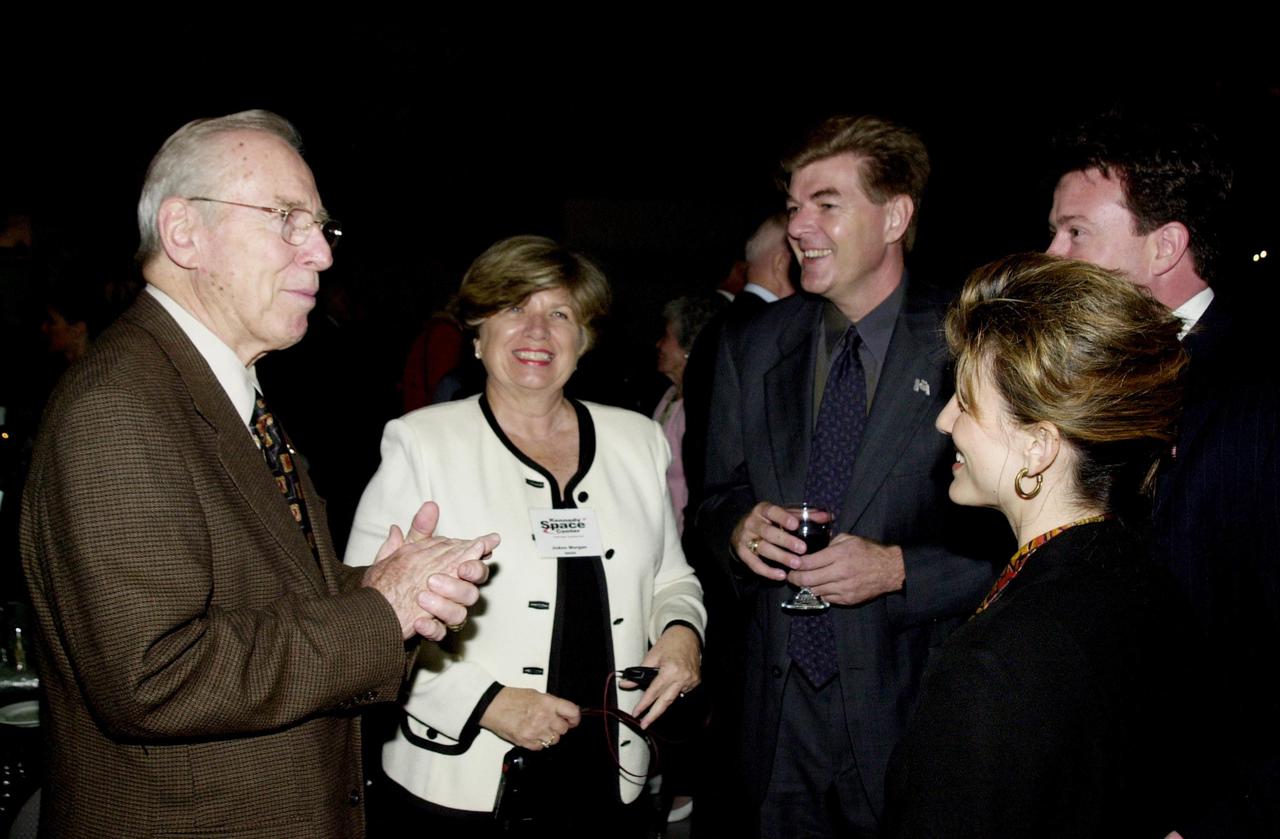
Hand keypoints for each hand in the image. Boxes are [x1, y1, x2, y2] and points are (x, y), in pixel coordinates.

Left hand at [363, 501, 499, 639]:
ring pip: (460, 613)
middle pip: (473, 591)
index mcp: (453, 571)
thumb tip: (429, 506)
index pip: (474, 562)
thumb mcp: (406, 551)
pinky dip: (431, 627)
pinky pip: (440, 633)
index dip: (481, 554)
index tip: (481, 545)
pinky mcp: (434, 630)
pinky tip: (418, 621)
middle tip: (435, 578)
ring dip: (442, 604)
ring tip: (421, 596)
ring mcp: (446, 613)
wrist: (376, 606)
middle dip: (459, 584)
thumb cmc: (399, 575)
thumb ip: (419, 531)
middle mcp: (455, 593)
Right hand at [480, 686, 579, 749]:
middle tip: (552, 723)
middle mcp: (543, 718)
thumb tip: (561, 712)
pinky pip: (540, 747)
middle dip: (560, 727)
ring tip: (539, 728)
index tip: (573, 720)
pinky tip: (532, 734)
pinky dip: (538, 742)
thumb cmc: (510, 698)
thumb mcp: (535, 694)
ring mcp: (535, 731)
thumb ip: (550, 704)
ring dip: (549, 736)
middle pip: (564, 729)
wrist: (492, 706)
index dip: (575, 718)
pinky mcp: (526, 742)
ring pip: (553, 740)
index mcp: (547, 703)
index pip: (572, 712)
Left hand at [626, 625, 700, 728]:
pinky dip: (672, 694)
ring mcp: (691, 681)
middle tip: (644, 725)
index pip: (654, 692)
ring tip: (651, 713)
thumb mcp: (651, 656)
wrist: (687, 635)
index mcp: (671, 670)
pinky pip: (681, 693)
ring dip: (662, 705)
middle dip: (653, 715)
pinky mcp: (695, 682)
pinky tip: (666, 693)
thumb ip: (638, 673)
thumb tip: (625, 684)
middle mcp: (682, 677)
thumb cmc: (670, 643)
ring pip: (673, 698)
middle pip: (666, 702)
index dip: (644, 704)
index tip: (636, 713)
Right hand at [729, 502, 808, 580]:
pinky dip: (768, 571)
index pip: (772, 511)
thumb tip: (827, 517)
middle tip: (803, 549)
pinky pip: (754, 564)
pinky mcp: (742, 553)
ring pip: (763, 548)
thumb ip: (804, 516)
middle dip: (786, 541)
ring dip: (780, 557)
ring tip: (797, 564)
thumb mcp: (783, 515)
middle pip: (768, 532)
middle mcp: (751, 523)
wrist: (741, 531)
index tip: (795, 524)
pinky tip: (782, 575)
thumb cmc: (769, 522)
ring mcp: (745, 539)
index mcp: (762, 510)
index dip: (783, 518)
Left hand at [787, 533, 904, 605]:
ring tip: (803, 581)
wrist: (890, 570)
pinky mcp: (848, 599)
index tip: (791, 563)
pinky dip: (820, 592)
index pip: (808, 562)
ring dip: (807, 586)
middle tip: (791, 576)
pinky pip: (827, 598)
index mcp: (840, 555)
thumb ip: (829, 543)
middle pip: (808, 579)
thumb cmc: (869, 551)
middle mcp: (840, 572)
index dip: (796, 564)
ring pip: (815, 590)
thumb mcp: (849, 539)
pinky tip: (819, 586)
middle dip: (795, 578)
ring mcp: (844, 588)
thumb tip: (811, 548)